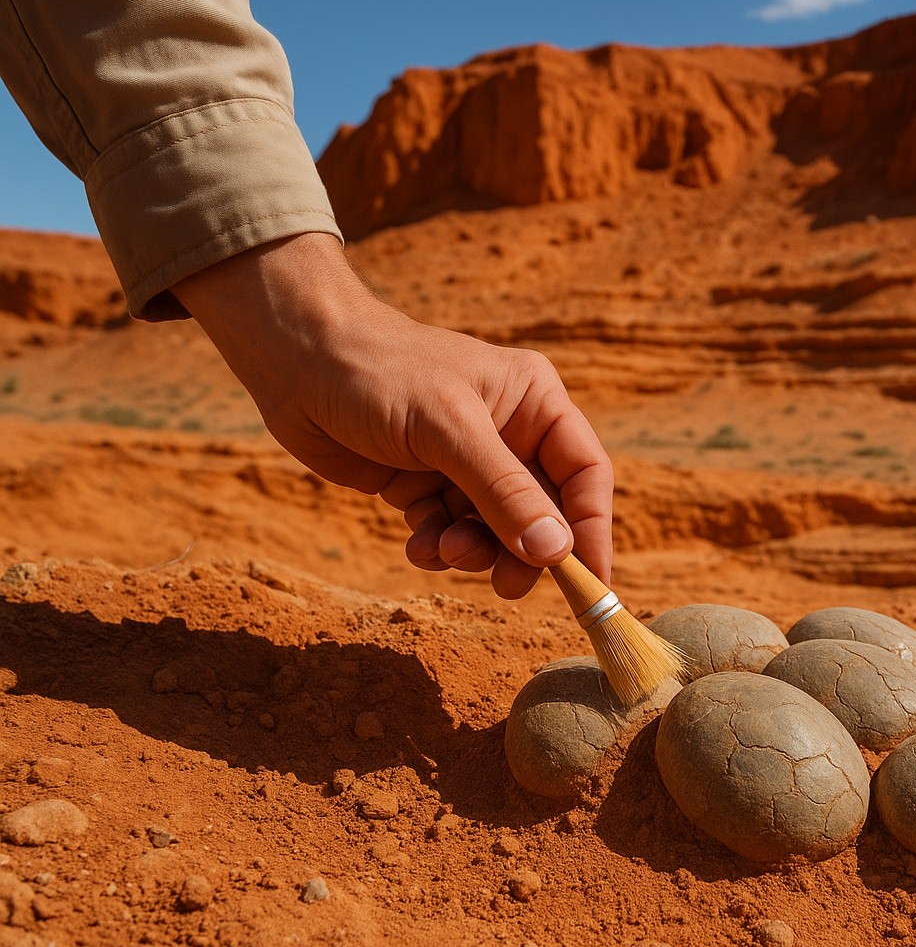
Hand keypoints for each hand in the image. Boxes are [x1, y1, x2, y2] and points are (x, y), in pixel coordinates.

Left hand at [170, 233, 612, 596]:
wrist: (294, 359)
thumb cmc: (379, 373)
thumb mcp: (449, 430)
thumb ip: (504, 493)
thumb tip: (555, 553)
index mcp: (533, 402)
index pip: (584, 474)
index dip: (591, 529)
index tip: (591, 582)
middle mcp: (508, 432)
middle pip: (542, 512)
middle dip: (522, 550)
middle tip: (504, 586)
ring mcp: (465, 461)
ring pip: (494, 530)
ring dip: (473, 551)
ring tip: (443, 549)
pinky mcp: (425, 483)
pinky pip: (451, 531)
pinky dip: (438, 546)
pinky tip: (418, 541)